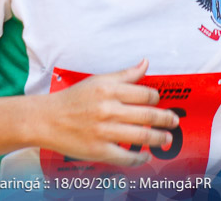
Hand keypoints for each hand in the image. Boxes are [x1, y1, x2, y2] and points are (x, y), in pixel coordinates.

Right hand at [42, 59, 179, 166]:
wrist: (47, 120)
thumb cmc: (73, 99)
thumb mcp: (98, 81)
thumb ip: (124, 75)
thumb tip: (146, 63)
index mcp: (108, 90)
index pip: (144, 93)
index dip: (156, 98)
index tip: (159, 101)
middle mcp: (108, 110)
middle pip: (147, 115)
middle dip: (165, 119)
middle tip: (174, 122)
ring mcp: (104, 131)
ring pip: (141, 136)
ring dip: (158, 139)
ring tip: (166, 139)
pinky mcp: (99, 150)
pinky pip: (126, 157)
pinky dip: (140, 158)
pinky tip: (146, 156)